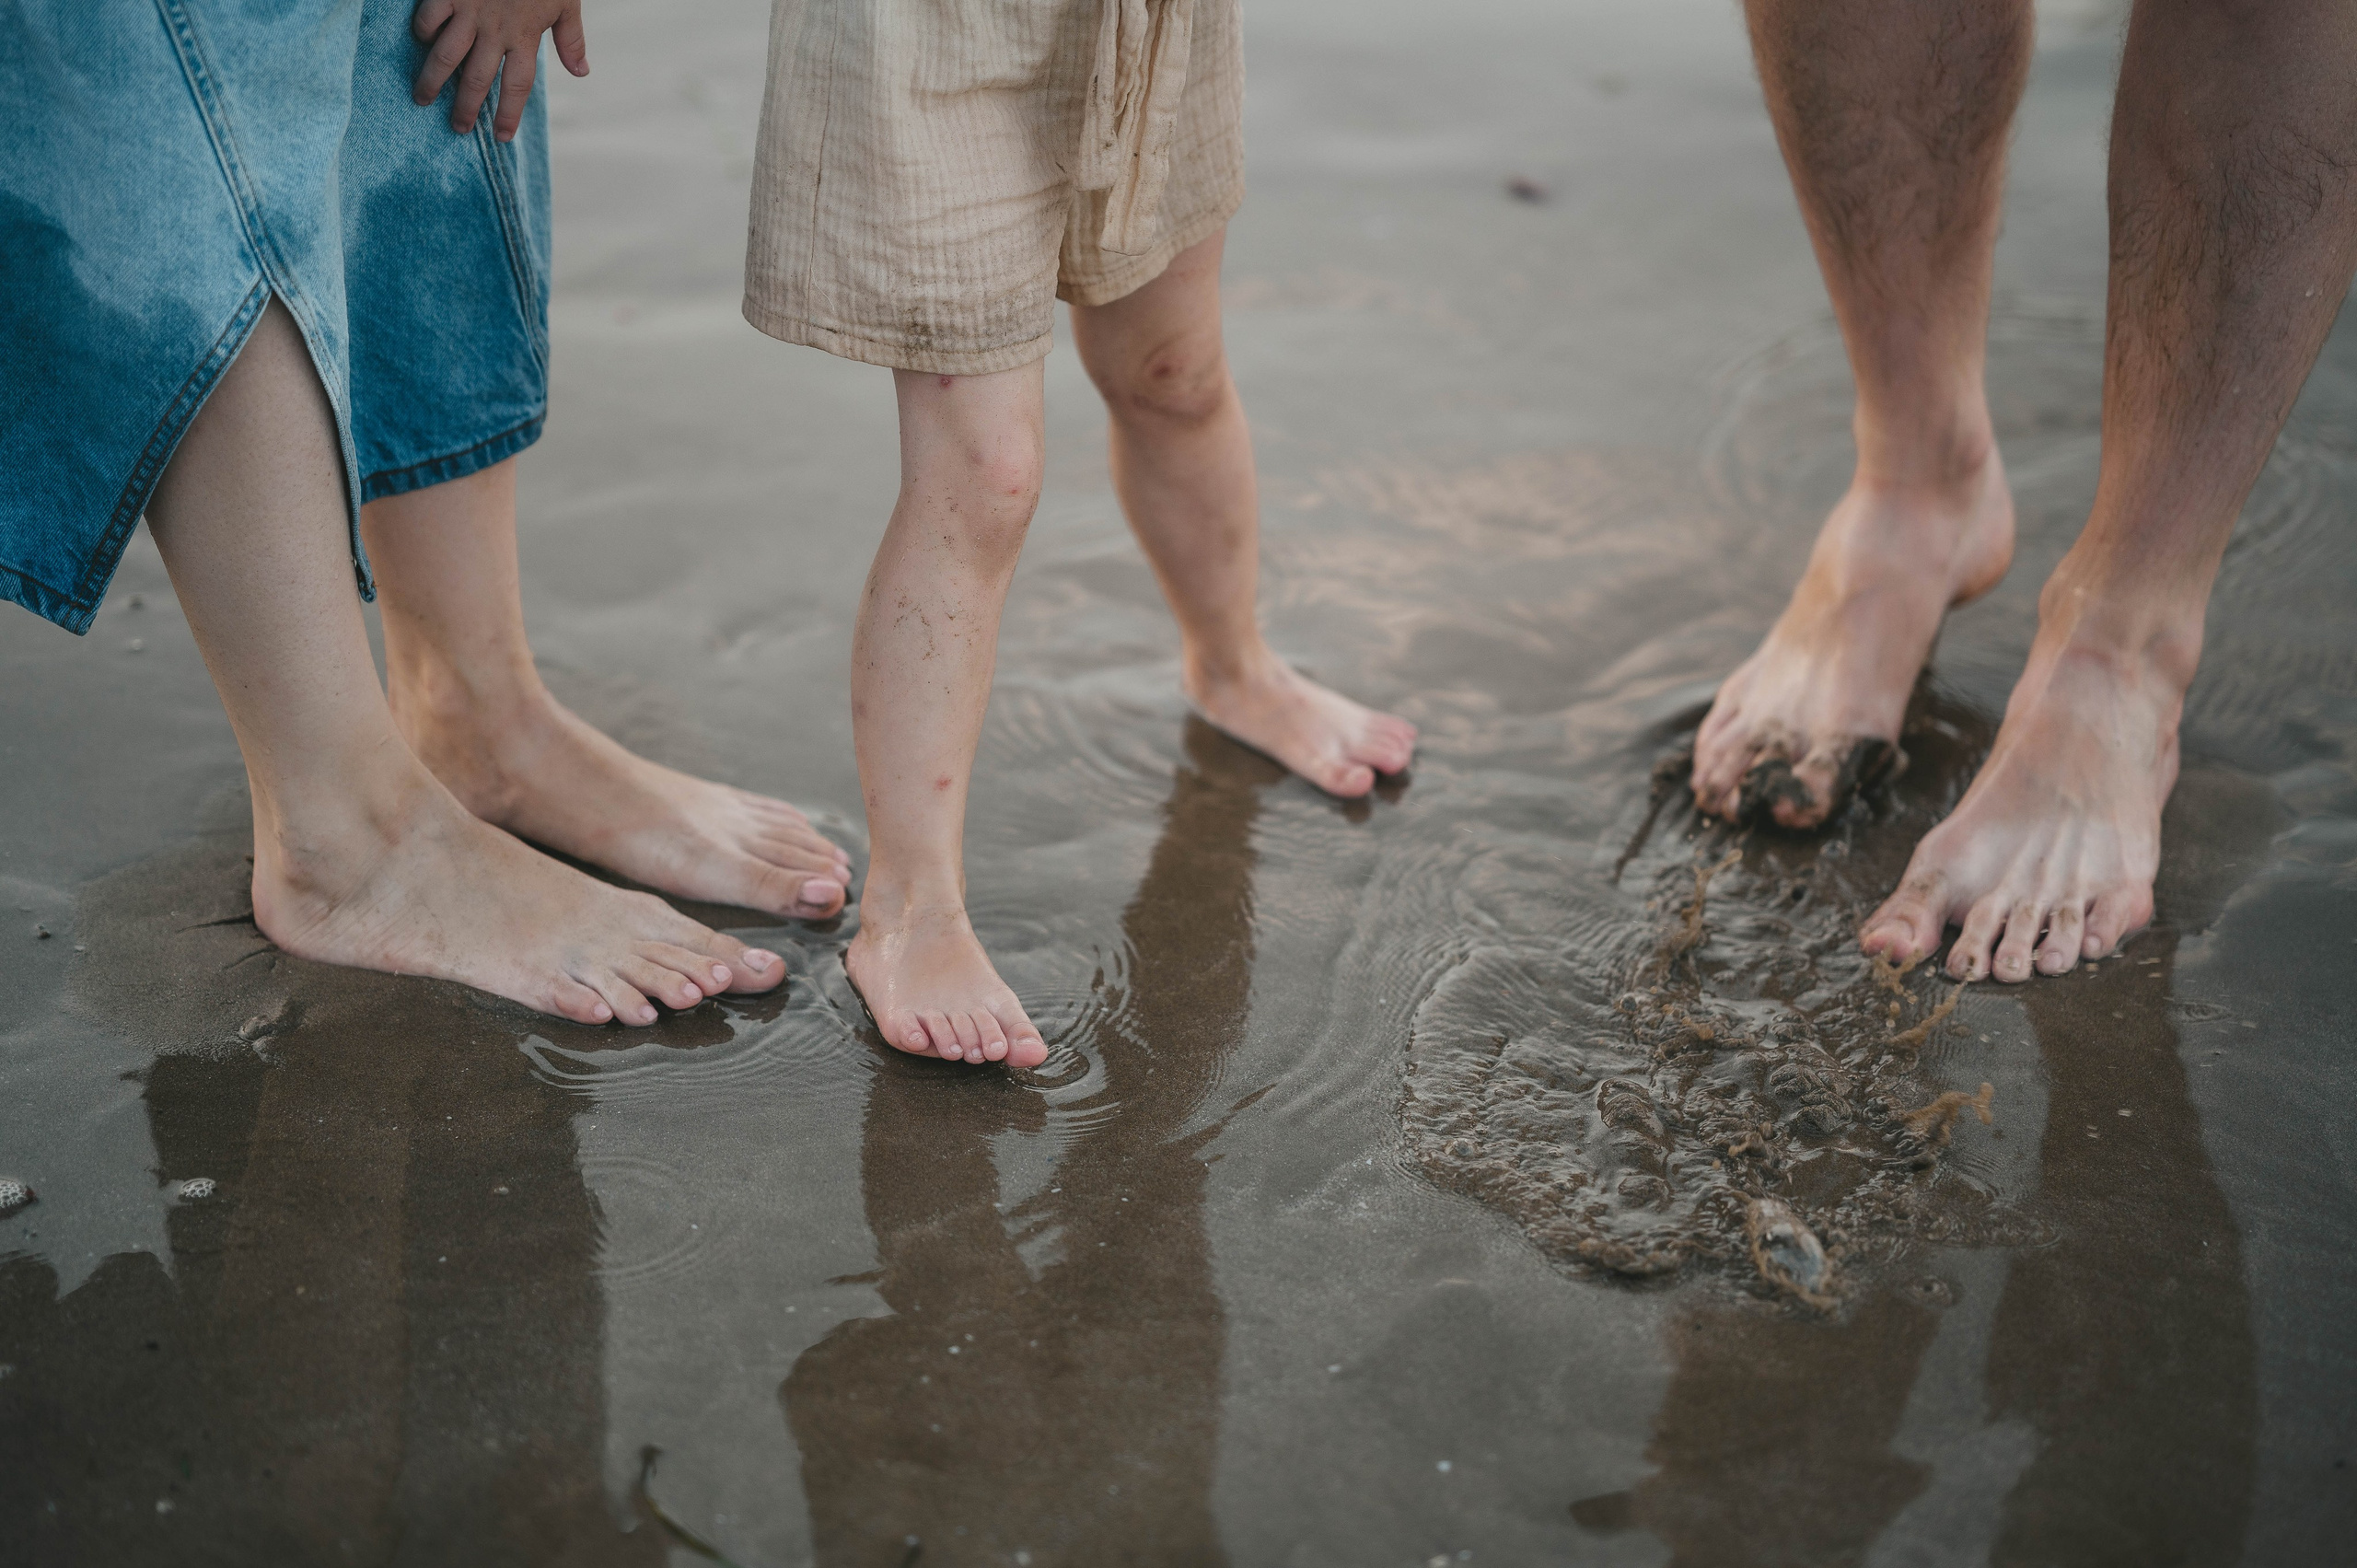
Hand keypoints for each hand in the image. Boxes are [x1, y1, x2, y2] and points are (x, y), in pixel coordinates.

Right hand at [411, 0, 588, 142]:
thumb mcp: (566, 2)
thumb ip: (571, 39)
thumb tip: (582, 72)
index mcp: (526, 37)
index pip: (517, 86)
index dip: (509, 114)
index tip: (502, 137)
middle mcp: (496, 30)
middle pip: (478, 80)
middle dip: (466, 108)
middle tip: (457, 128)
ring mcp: (470, 11)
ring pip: (446, 56)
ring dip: (433, 81)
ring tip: (422, 99)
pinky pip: (430, 16)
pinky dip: (423, 30)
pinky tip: (420, 42)